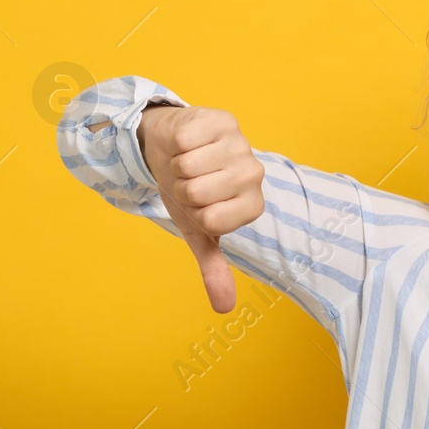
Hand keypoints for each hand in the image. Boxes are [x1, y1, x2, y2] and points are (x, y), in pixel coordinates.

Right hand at [138, 104, 265, 312]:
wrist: (174, 149)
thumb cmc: (190, 191)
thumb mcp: (198, 232)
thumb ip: (213, 268)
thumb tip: (224, 309)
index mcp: (252, 205)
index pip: (210, 221)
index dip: (192, 214)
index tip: (199, 206)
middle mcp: (254, 174)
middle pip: (197, 193)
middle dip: (182, 189)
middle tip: (190, 181)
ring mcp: (240, 144)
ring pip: (189, 166)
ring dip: (177, 165)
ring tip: (188, 162)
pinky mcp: (221, 119)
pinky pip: (185, 141)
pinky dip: (175, 143)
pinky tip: (186, 143)